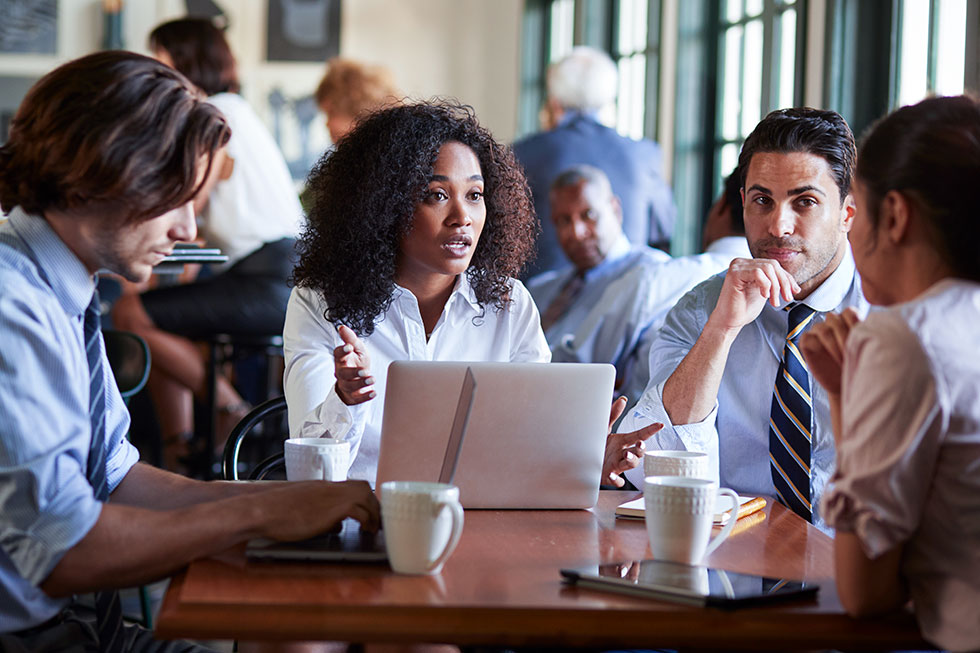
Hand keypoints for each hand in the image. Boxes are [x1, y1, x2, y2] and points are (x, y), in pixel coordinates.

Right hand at [259, 480, 380, 540]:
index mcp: (323, 486)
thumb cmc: (276, 513)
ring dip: (373, 512)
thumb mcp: (304, 510)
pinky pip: (358, 510)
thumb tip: (338, 525)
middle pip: (364, 487)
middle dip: (374, 504)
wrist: (261, 511)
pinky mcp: (330, 509)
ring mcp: (331, 496)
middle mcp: (330, 488)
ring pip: (365, 495)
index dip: (366, 499)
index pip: (353, 485)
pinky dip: (365, 519)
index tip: (371, 512)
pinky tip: (364, 530)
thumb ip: (323, 514)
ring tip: (373, 528)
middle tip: (376, 521)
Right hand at [334, 325, 374, 405]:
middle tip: (364, 370)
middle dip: (353, 372)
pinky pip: (356, 398)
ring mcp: (346, 385)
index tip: (349, 347)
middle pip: (342, 373)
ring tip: (372, 379)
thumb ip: (351, 339)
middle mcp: (341, 373)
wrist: (361, 379)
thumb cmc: (358, 362)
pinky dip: (365, 396)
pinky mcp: (352, 396)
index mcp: (342, 359)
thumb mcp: (358, 349)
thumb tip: (342, 327)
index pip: (337, 355)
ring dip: (361, 384)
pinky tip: (373, 393)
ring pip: (349, 386)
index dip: (342, 351)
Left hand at [602, 396, 662, 486]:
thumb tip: (623, 399)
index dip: (650, 430)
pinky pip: (617, 481)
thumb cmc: (597, 446)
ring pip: (630, 465)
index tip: (660, 425)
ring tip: (627, 456)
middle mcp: (622, 454)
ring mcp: (617, 466)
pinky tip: (613, 475)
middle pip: (637, 452)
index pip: (639, 435)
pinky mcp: (609, 477)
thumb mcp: (604, 429)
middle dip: (640, 449)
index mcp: (622, 442)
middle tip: (640, 444)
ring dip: (631, 461)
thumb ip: (612, 415)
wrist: (582, 462)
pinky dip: (616, 479)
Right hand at [709, 258, 800, 333]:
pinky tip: (764, 296)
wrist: (730, 321)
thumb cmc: (744, 308)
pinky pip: (757, 272)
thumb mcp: (765, 292)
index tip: (794, 292)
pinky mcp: (734, 273)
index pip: (774, 265)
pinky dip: (765, 285)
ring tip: (774, 302)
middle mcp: (742, 262)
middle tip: (787, 299)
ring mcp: (737, 266)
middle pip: (773, 265)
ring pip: (768, 268)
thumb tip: (795, 286)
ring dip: (775, 287)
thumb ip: (775, 283)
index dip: (787, 278)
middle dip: (784, 283)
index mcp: (749, 265)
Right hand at [800, 307, 860, 395]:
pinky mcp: (807, 343)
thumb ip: (864, 332)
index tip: (860, 341)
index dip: (853, 325)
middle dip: (843, 336)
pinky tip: (826, 358)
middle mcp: (832, 324)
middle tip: (850, 353)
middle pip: (833, 318)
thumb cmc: (860, 366)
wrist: (850, 384)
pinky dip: (817, 346)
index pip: (848, 312)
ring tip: (841, 359)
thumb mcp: (867, 347)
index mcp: (848, 321)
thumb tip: (869, 324)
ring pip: (821, 328)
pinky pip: (807, 338)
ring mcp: (818, 333)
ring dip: (832, 344)